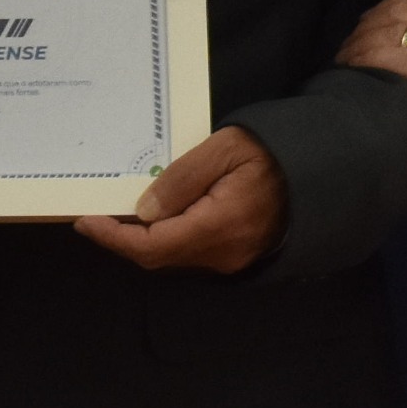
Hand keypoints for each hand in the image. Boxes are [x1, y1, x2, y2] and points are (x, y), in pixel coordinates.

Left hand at [74, 126, 284, 273]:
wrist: (320, 173)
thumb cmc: (271, 153)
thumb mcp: (226, 148)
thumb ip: (183, 178)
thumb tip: (143, 210)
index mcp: (220, 224)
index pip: (153, 245)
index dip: (115, 237)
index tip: (87, 221)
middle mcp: (223, 252)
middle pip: (158, 256)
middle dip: (123, 238)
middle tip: (97, 213)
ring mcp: (230, 259)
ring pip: (172, 256)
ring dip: (143, 238)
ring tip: (121, 212)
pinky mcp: (234, 256)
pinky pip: (189, 252)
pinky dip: (165, 238)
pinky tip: (155, 217)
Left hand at [338, 0, 406, 185]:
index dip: (381, 15)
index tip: (367, 32)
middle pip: (389, 14)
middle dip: (363, 30)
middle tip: (348, 52)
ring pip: (384, 34)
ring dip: (357, 48)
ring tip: (345, 66)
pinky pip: (388, 59)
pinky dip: (366, 63)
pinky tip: (353, 75)